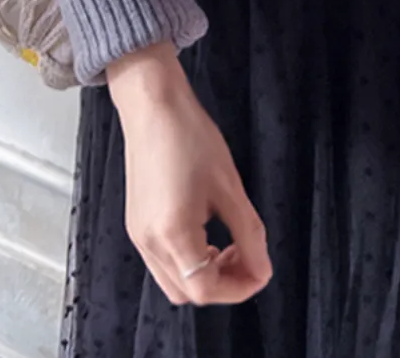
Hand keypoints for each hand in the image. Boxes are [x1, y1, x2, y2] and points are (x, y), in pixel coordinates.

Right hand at [108, 44, 272, 305]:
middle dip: (223, 284)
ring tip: (229, 243)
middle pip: (188, 293)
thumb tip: (263, 269)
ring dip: (205, 274)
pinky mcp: (136, 223)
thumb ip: (249, 234)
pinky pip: (163, 260)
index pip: (206, 290)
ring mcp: (138, 235)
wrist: (153, 106)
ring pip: (174, 281)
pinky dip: (189, 260)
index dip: (239, 287)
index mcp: (172, 235)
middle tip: (248, 255)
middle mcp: (149, 244)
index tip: (262, 269)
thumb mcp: (229, 187)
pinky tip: (206, 231)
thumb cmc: (192, 138)